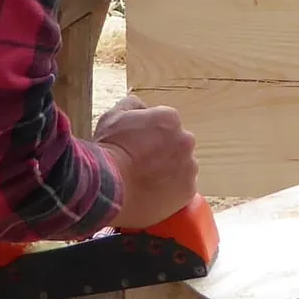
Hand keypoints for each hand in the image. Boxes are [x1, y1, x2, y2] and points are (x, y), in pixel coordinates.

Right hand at [95, 94, 198, 228]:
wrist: (109, 186)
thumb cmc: (109, 150)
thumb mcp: (113, 116)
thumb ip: (132, 105)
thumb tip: (142, 107)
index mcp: (170, 119)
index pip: (166, 124)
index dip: (151, 134)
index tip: (139, 145)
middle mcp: (185, 140)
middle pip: (177, 145)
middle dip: (163, 152)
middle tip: (142, 163)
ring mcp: (189, 167)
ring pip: (182, 167)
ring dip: (169, 171)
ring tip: (146, 181)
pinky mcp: (188, 190)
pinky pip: (182, 189)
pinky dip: (171, 191)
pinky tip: (153, 193)